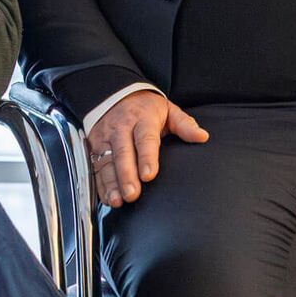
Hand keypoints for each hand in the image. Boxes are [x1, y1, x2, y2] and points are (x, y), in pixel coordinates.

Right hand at [88, 90, 208, 206]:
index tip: (149, 175)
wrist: (117, 95)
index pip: (144, 138)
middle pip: (122, 152)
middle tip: (132, 194)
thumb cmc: (147, 109)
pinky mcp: (94, 146)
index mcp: (142, 118)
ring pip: (106, 161)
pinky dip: (100, 184)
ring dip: (111, 182)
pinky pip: (95, 167)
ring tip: (117, 201)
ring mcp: (105, 137)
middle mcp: (120, 128)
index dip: (146, 157)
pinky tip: (107, 198)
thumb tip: (202, 136)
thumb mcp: (168, 110)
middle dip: (126, 174)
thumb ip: (185, 125)